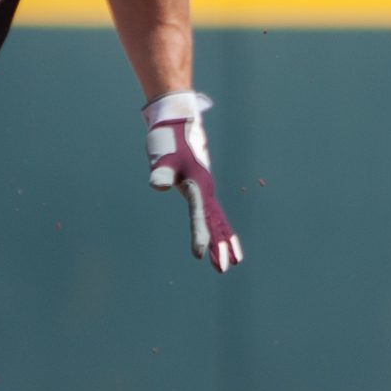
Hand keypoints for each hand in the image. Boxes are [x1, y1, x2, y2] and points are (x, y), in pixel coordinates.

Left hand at [144, 91, 241, 272]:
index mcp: (199, 186)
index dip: (200, 235)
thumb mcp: (163, 156)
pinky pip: (213, 215)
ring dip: (223, 241)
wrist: (178, 122)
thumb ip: (162, 171)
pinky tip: (221, 242)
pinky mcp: (202, 190)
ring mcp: (206, 191)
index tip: (200, 255)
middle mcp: (206, 190)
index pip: (200, 216)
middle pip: (216, 223)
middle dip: (220, 246)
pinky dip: (219, 230)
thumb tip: (158, 184)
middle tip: (225, 269)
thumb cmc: (169, 140)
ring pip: (219, 221)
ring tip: (232, 263)